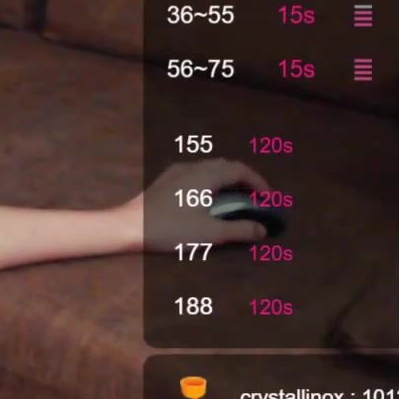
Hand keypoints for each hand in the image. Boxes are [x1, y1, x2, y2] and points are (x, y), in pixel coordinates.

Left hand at [116, 158, 273, 251]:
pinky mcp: (165, 180)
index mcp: (206, 175)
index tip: (269, 198)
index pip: (240, 170)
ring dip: (227, 178)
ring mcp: (176, 171)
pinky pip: (196, 172)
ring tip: (235, 197)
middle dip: (244, 178)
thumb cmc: (171, 229)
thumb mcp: (210, 233)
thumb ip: (240, 230)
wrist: (129, 226)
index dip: (259, 182)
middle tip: (255, 197)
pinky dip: (210, 180)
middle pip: (226, 165)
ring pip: (210, 167)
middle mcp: (193, 167)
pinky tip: (207, 196)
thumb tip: (263, 229)